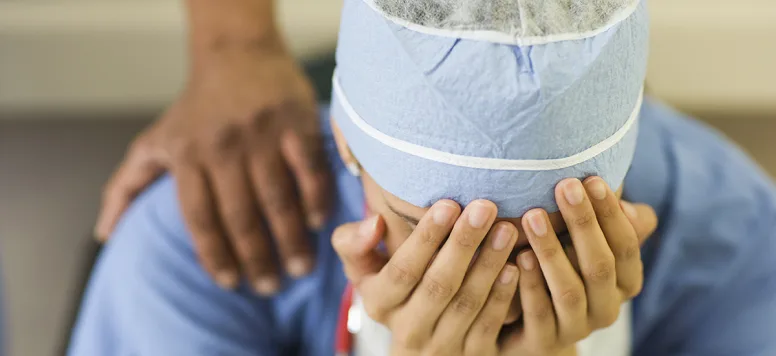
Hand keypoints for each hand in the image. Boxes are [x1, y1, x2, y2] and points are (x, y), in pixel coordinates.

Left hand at [95, 39, 331, 293]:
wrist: (235, 52)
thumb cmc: (195, 108)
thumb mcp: (154, 142)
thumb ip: (127, 186)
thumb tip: (104, 233)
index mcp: (187, 156)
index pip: (199, 219)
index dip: (215, 257)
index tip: (230, 284)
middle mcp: (221, 147)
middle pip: (241, 216)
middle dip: (256, 259)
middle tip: (270, 286)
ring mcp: (260, 134)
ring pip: (277, 198)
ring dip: (290, 240)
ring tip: (299, 269)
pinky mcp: (294, 122)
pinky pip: (307, 169)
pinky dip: (314, 199)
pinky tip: (315, 223)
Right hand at [333, 200, 523, 355]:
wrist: (417, 347)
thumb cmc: (392, 289)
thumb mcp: (363, 271)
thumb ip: (354, 244)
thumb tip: (375, 222)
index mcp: (379, 304)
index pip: (402, 270)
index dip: (425, 239)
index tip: (448, 204)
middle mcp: (407, 330)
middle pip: (438, 285)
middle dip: (463, 244)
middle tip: (485, 207)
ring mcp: (440, 347)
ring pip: (466, 304)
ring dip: (487, 265)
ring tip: (505, 229)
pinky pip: (488, 326)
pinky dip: (503, 296)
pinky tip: (515, 265)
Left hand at [502, 177, 656, 354]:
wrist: (529, 326)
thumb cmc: (560, 263)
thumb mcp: (582, 239)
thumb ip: (600, 217)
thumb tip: (612, 186)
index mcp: (625, 281)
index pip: (626, 245)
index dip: (610, 213)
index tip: (591, 179)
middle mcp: (607, 307)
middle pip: (600, 265)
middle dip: (583, 224)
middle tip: (564, 186)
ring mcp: (578, 327)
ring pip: (569, 291)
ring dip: (552, 252)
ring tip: (533, 217)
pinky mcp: (546, 342)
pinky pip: (539, 314)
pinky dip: (529, 286)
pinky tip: (517, 258)